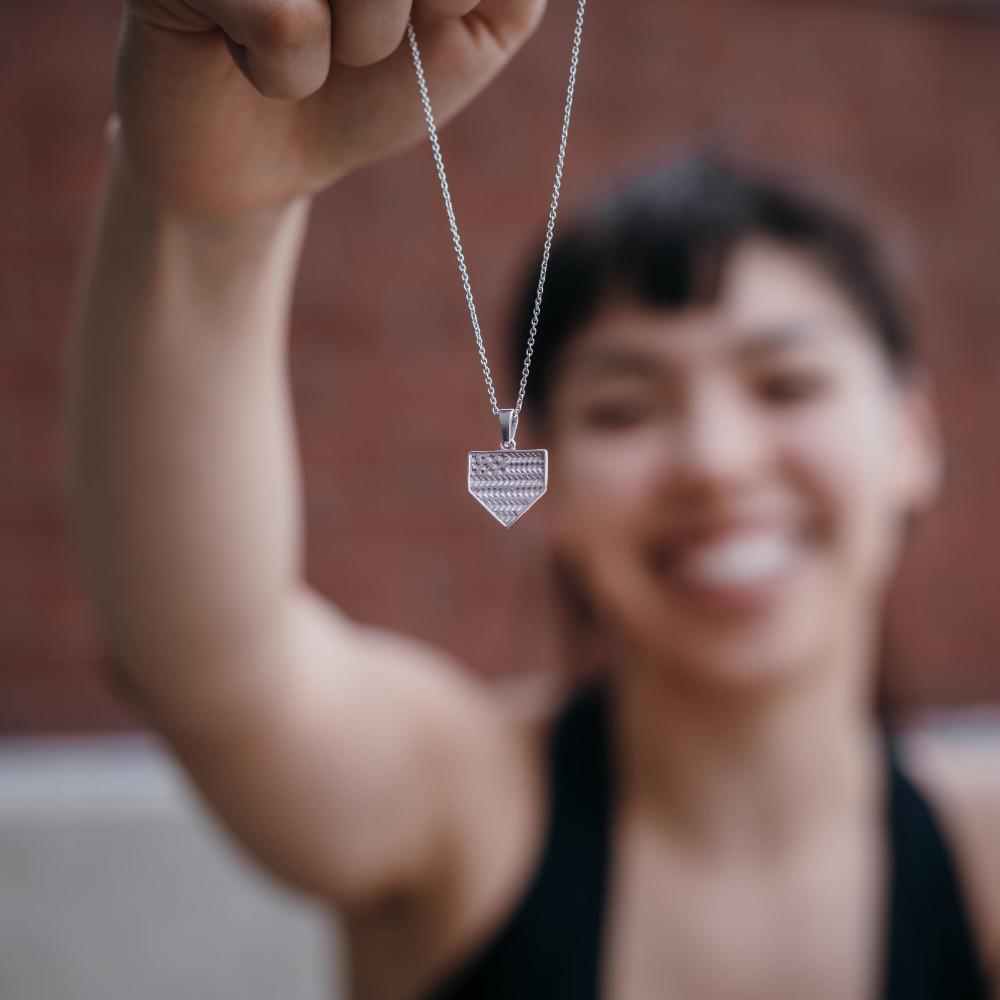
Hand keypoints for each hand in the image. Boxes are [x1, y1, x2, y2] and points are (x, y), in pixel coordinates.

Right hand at [115, 0, 545, 215]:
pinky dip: (287, 73)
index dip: (454, 1)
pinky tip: (249, 61)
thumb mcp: (468, 35)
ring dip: (357, 44)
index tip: (430, 15)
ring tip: (312, 50)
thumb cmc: (371, 85)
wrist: (271, 162)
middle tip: (367, 40)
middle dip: (411, 14)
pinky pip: (285, 21)